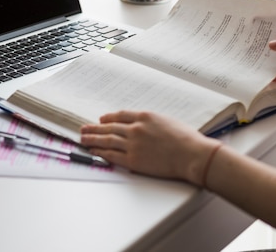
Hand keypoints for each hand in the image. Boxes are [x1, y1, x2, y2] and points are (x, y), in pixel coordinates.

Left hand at [80, 111, 219, 184]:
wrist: (192, 154)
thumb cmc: (186, 139)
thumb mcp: (167, 121)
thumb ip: (152, 123)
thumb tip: (143, 127)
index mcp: (145, 116)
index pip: (121, 115)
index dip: (109, 118)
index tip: (102, 119)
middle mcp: (136, 128)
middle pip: (109, 127)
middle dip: (95, 128)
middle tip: (84, 128)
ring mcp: (133, 144)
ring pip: (107, 140)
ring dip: (93, 139)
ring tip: (83, 138)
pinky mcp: (133, 160)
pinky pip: (112, 155)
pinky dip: (101, 153)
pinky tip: (94, 151)